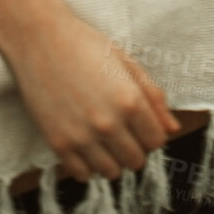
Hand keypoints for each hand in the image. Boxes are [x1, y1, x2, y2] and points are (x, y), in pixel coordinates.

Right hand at [10, 15, 178, 181]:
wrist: (40, 38)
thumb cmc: (86, 44)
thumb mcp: (126, 62)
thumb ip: (153, 97)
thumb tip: (173, 129)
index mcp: (129, 100)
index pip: (156, 140)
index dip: (152, 131)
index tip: (141, 121)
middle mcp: (108, 123)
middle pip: (136, 160)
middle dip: (135, 146)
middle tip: (123, 127)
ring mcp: (82, 137)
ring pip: (112, 172)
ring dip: (113, 158)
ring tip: (105, 137)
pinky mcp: (58, 144)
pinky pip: (83, 175)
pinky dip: (88, 165)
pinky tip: (86, 144)